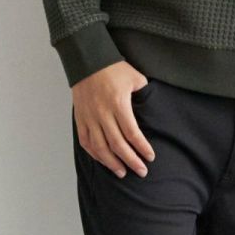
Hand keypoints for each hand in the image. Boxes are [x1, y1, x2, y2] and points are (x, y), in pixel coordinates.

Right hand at [72, 63, 155, 177]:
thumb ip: (145, 94)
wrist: (87, 61)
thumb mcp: (135, 77)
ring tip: (122, 173)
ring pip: (100, 147)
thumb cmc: (113, 69)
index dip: (142, 148)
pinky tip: (104, 161)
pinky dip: (94, 154)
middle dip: (131, 161)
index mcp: (118, 104)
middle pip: (117, 145)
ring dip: (112, 163)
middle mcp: (102, 113)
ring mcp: (89, 117)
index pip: (132, 133)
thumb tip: (153, 108)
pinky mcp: (80, 118)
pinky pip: (86, 142)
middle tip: (141, 171)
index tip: (150, 157)